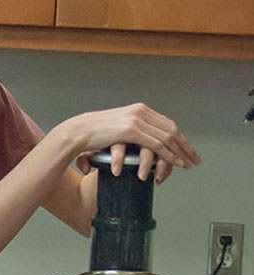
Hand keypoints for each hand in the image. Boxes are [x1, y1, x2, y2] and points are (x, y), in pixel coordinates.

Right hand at [63, 103, 199, 180]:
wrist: (80, 130)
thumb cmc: (95, 132)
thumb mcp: (118, 127)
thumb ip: (133, 129)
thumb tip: (142, 138)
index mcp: (139, 109)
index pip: (167, 124)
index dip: (181, 138)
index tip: (188, 150)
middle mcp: (141, 112)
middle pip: (171, 130)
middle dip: (185, 146)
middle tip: (194, 159)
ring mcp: (137, 120)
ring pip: (167, 137)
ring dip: (180, 152)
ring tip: (187, 164)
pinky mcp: (131, 130)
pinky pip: (156, 144)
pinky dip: (169, 155)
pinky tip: (175, 163)